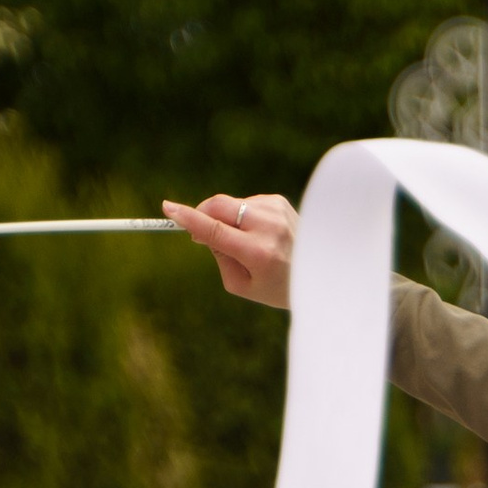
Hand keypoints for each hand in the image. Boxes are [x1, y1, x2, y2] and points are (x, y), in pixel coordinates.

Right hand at [161, 191, 294, 307]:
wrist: (319, 274)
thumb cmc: (277, 286)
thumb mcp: (243, 285)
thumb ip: (219, 256)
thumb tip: (203, 228)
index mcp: (258, 254)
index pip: (215, 230)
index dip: (188, 218)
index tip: (168, 207)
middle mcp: (269, 228)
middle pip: (219, 206)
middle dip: (201, 213)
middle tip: (198, 230)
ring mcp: (276, 211)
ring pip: (231, 204)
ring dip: (226, 220)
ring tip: (247, 244)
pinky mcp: (279, 201)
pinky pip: (246, 203)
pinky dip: (243, 217)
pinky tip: (260, 234)